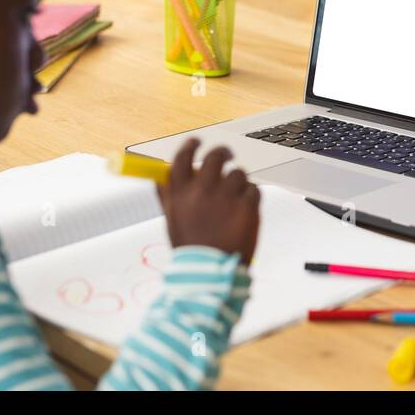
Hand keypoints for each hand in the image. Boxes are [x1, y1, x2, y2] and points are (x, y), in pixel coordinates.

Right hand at [157, 138, 259, 263]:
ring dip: (239, 184)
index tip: (197, 142)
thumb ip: (169, 196)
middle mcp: (202, 191)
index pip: (183, 157)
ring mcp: (226, 197)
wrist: (210, 273)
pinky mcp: (247, 205)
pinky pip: (254, 189)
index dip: (191, 145)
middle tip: (228, 156)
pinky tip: (245, 212)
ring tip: (234, 204)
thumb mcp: (173, 220)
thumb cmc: (192, 248)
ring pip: (239, 174)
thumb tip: (160, 178)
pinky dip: (251, 198)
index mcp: (181, 193)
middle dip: (223, 153)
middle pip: (215, 156)